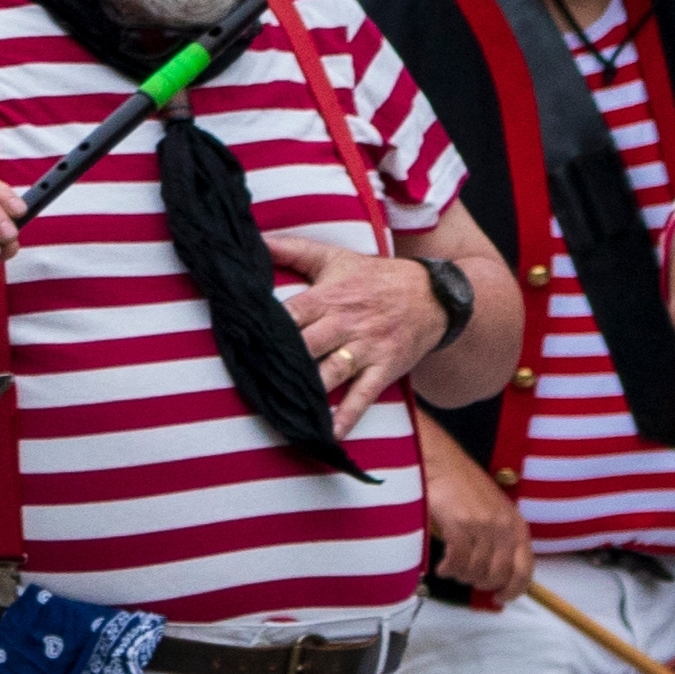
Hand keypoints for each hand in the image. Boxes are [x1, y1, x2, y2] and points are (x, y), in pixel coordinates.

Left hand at [267, 234, 453, 425]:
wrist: (434, 295)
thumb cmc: (374, 277)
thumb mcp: (334, 257)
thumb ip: (291, 249)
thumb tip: (252, 240)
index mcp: (330, 296)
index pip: (292, 313)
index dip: (268, 328)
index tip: (240, 341)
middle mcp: (346, 323)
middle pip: (307, 346)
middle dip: (282, 363)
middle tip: (250, 382)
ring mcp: (367, 347)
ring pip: (331, 373)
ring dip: (308, 392)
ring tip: (279, 411)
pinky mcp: (386, 367)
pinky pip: (364, 395)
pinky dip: (347, 415)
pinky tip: (328, 434)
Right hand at [415, 417, 530, 604]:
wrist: (440, 461)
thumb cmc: (463, 484)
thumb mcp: (493, 510)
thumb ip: (498, 537)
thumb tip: (494, 571)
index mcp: (516, 524)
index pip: (525, 568)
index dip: (514, 589)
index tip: (500, 598)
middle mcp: (503, 527)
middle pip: (499, 574)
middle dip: (482, 584)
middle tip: (468, 580)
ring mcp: (482, 526)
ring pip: (476, 570)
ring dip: (462, 576)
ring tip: (452, 570)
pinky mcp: (460, 525)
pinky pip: (457, 561)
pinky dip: (448, 569)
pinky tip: (441, 566)